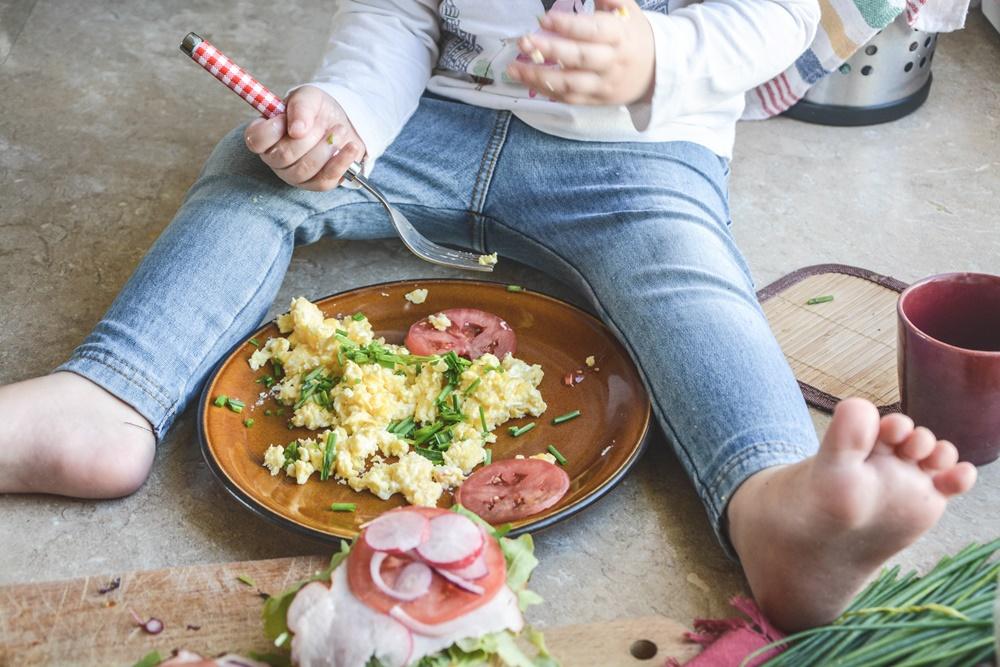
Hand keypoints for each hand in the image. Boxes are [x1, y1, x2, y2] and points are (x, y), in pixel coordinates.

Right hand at [244, 85, 365, 191]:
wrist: (342, 122)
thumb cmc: (317, 110)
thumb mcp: (309, 97)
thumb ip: (300, 106)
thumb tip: (297, 129)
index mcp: (265, 136)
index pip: (255, 140)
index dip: (271, 131)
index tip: (286, 119)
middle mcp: (275, 159)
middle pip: (283, 156)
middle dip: (308, 138)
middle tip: (324, 124)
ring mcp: (294, 175)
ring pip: (304, 169)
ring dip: (325, 148)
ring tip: (339, 130)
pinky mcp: (316, 184)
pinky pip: (325, 180)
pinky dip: (341, 162)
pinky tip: (351, 148)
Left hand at [505, 0, 654, 105]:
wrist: (655, 72)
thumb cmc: (633, 35)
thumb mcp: (626, 10)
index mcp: (619, 35)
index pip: (593, 31)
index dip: (568, 26)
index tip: (544, 19)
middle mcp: (611, 61)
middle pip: (579, 58)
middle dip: (549, 50)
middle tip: (524, 41)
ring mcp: (603, 84)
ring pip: (570, 84)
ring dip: (540, 76)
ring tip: (514, 67)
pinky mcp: (595, 101)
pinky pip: (569, 98)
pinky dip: (546, 91)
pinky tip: (527, 80)